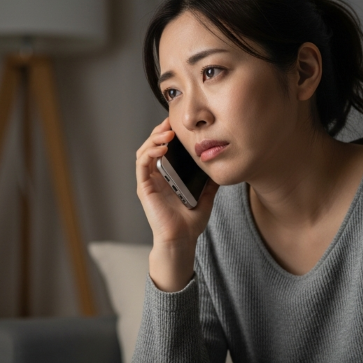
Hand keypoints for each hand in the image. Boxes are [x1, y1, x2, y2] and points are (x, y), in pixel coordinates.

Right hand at [136, 118, 218, 290]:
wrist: (181, 240)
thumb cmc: (190, 224)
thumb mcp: (206, 197)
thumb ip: (210, 182)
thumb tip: (220, 168)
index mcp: (167, 177)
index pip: (163, 149)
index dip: (168, 134)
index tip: (180, 125)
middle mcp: (155, 177)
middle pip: (152, 146)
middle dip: (160, 131)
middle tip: (172, 122)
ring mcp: (148, 182)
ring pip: (144, 151)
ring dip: (154, 139)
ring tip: (168, 132)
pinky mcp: (144, 188)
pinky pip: (142, 164)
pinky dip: (150, 153)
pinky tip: (162, 148)